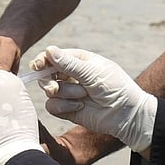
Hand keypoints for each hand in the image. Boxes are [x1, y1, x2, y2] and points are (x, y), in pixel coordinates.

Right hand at [32, 46, 156, 152]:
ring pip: (50, 91)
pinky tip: (80, 106)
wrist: (126, 114)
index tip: (38, 65)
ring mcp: (69, 92)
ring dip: (66, 93)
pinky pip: (52, 106)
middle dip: (48, 80)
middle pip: (46, 74)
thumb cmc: (115, 87)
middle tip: (55, 87)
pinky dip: (64, 106)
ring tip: (83, 96)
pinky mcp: (67, 109)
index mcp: (78, 60)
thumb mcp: (93, 72)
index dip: (43, 60)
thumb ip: (69, 64)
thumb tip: (49, 50)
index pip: (53, 56)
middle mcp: (71, 75)